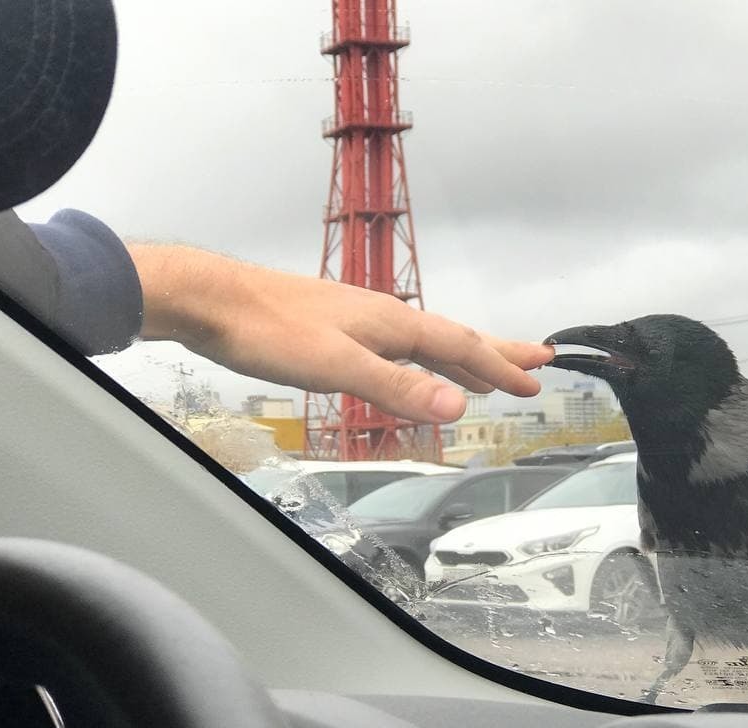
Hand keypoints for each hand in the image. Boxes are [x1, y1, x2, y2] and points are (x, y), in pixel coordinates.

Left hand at [128, 244, 552, 422]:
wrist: (212, 299)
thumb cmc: (267, 329)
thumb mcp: (339, 367)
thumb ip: (398, 389)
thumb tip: (457, 406)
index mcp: (391, 324)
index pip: (460, 346)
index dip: (500, 366)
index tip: (534, 380)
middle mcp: (382, 317)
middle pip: (454, 337)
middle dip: (496, 353)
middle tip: (535, 363)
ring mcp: (360, 322)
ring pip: (426, 342)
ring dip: (463, 357)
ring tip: (487, 370)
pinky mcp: (335, 330)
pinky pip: (399, 347)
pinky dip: (423, 359)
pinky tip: (413, 366)